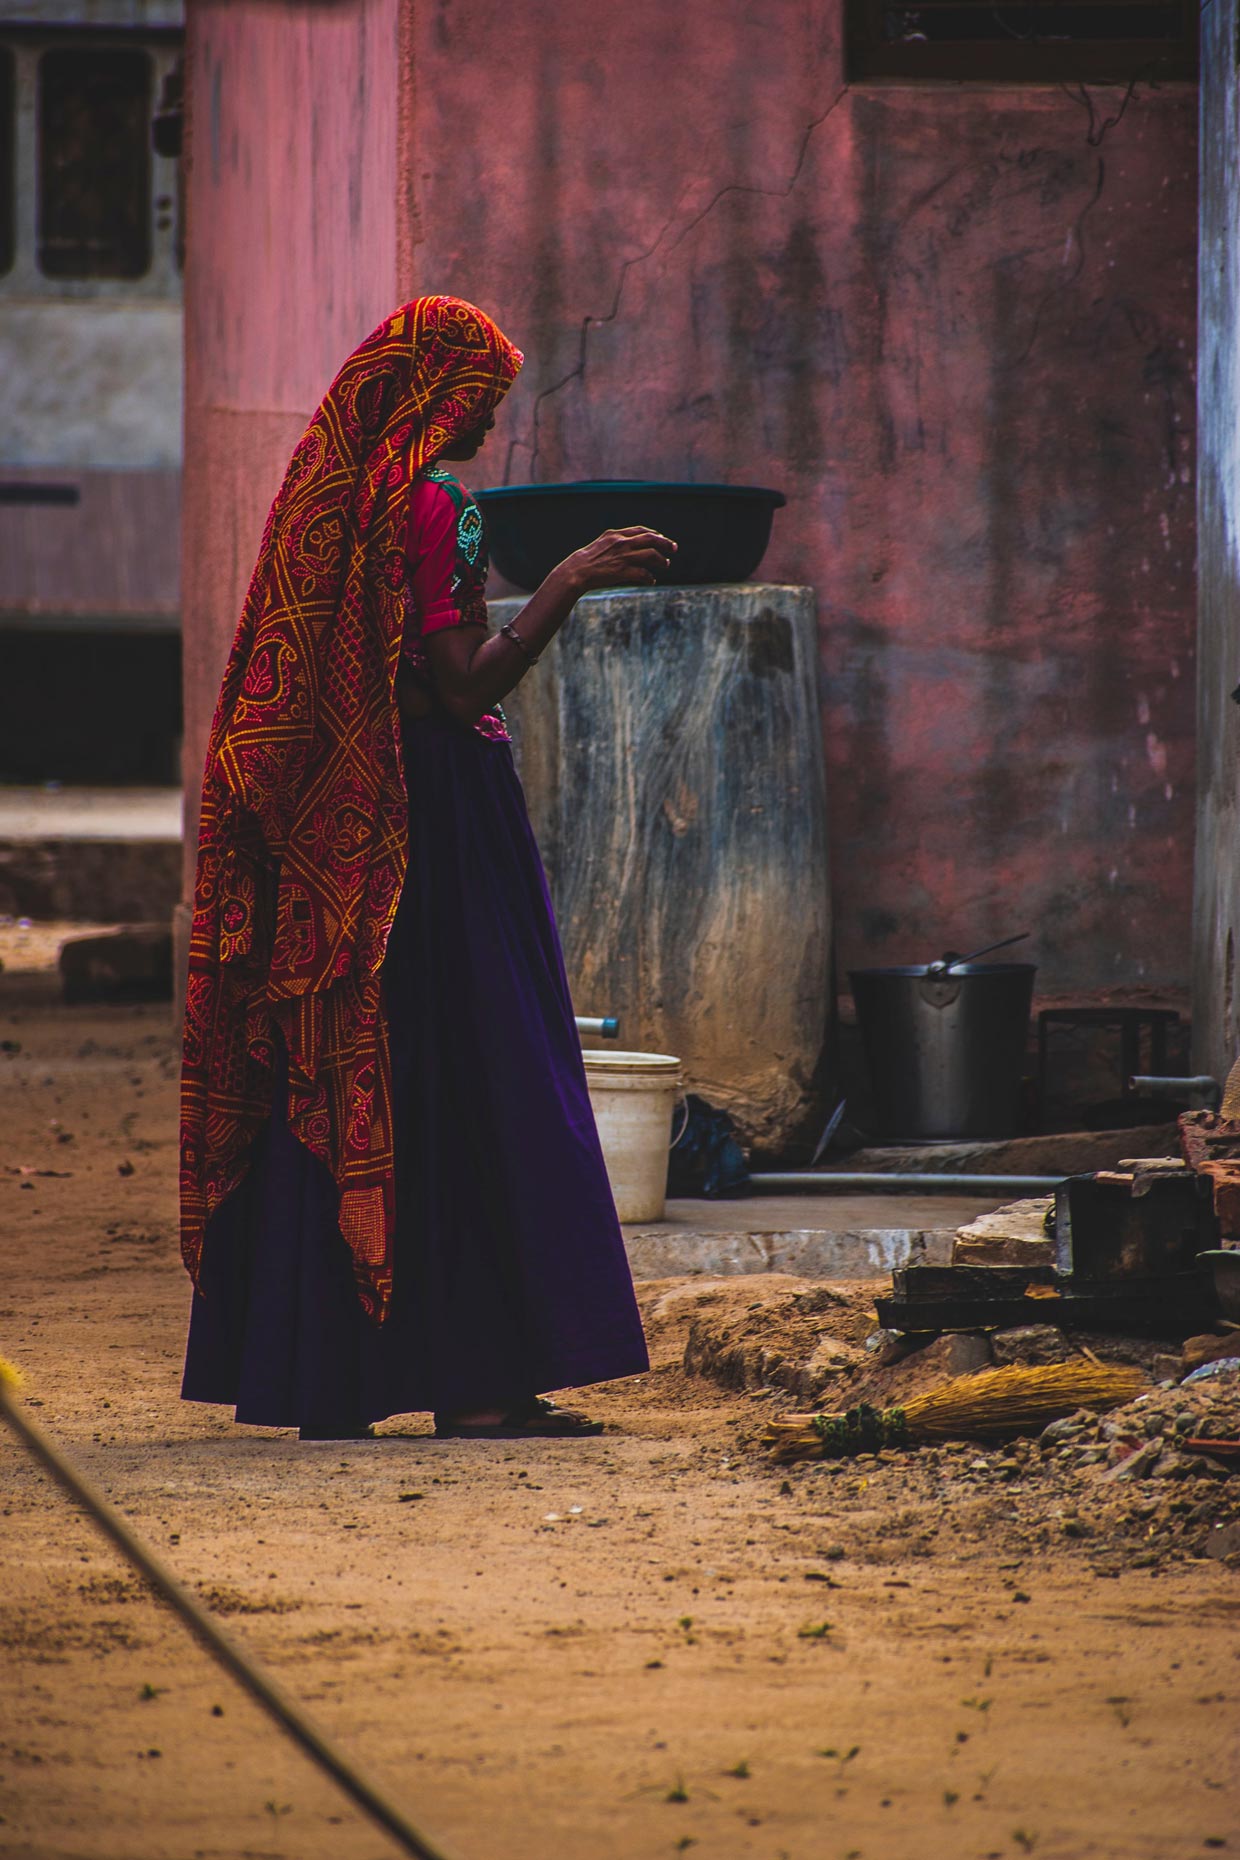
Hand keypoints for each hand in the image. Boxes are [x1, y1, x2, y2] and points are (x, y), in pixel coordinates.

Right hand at [558, 527, 676, 594]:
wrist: (576, 571)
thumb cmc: (588, 560)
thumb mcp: (602, 543)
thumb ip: (617, 541)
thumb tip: (632, 543)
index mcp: (616, 534)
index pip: (641, 530)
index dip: (655, 534)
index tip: (662, 538)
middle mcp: (621, 543)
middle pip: (650, 539)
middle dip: (665, 543)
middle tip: (674, 548)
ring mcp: (623, 557)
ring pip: (651, 555)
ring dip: (661, 560)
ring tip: (665, 564)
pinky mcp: (622, 571)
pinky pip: (643, 573)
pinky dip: (650, 577)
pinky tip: (651, 580)